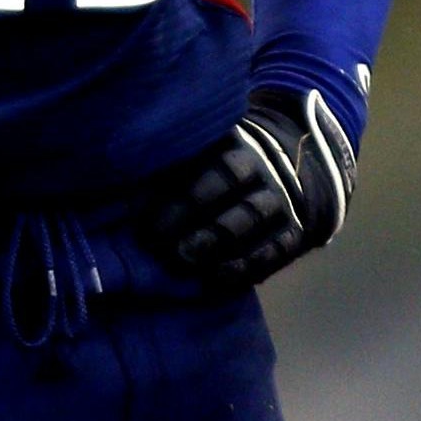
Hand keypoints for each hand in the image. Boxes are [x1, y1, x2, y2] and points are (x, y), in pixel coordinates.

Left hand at [147, 85, 355, 288]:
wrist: (295, 169)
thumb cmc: (225, 165)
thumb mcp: (206, 151)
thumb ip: (174, 165)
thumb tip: (126, 183)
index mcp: (237, 144)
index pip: (212, 166)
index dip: (183, 196)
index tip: (149, 222)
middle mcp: (264, 168)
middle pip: (231, 187)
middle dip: (195, 216)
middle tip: (163, 243)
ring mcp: (282, 200)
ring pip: (253, 217)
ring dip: (218, 240)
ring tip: (185, 260)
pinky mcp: (294, 231)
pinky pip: (275, 249)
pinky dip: (247, 265)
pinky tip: (218, 277)